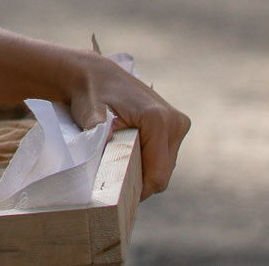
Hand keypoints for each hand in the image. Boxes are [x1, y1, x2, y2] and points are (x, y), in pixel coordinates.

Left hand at [62, 51, 189, 197]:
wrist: (96, 74)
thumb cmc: (90, 95)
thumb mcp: (91, 116)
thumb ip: (100, 135)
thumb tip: (106, 153)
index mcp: (158, 121)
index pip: (157, 174)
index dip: (139, 190)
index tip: (119, 195)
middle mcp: (175, 121)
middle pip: (163, 172)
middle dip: (141, 180)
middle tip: (115, 178)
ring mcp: (178, 122)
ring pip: (165, 165)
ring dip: (145, 169)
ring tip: (119, 161)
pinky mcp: (176, 124)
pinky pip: (165, 155)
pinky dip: (149, 159)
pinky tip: (129, 153)